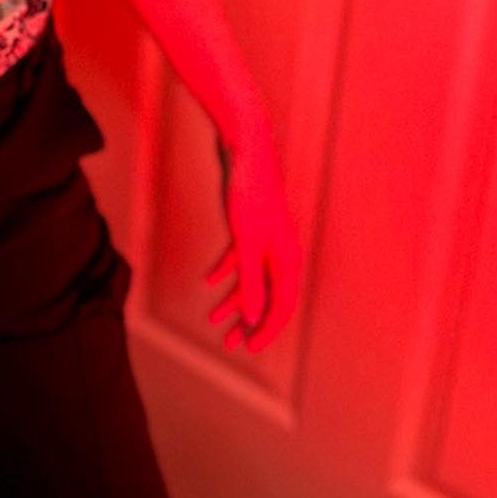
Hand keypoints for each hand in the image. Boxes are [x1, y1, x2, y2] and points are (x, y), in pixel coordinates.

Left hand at [204, 125, 301, 353]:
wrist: (246, 149)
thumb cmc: (250, 194)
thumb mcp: (247, 242)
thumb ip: (252, 281)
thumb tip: (254, 318)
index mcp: (287, 259)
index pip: (281, 306)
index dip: (266, 330)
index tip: (248, 348)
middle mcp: (281, 252)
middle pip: (267, 296)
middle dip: (248, 321)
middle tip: (230, 343)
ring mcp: (266, 240)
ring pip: (252, 279)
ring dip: (234, 300)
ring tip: (214, 318)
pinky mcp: (251, 226)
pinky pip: (240, 258)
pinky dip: (226, 270)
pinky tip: (208, 281)